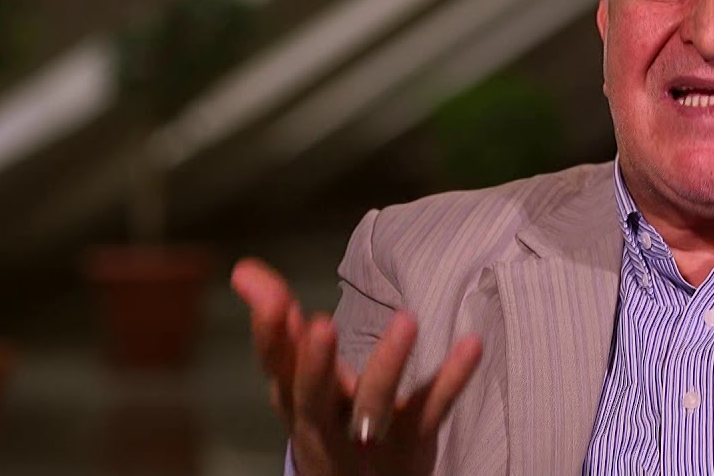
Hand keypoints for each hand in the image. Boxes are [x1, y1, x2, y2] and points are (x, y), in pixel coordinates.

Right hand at [231, 258, 482, 474]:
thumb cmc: (324, 419)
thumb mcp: (296, 380)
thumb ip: (279, 325)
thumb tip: (242, 269)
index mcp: (295, 399)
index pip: (274, 366)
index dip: (269, 334)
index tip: (274, 297)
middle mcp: (325, 423)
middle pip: (312, 396)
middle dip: (314, 363)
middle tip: (321, 324)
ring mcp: (370, 438)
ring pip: (375, 405)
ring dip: (389, 363)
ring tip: (407, 319)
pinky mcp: (413, 443)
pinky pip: (432, 409)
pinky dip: (452, 378)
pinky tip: (472, 343)